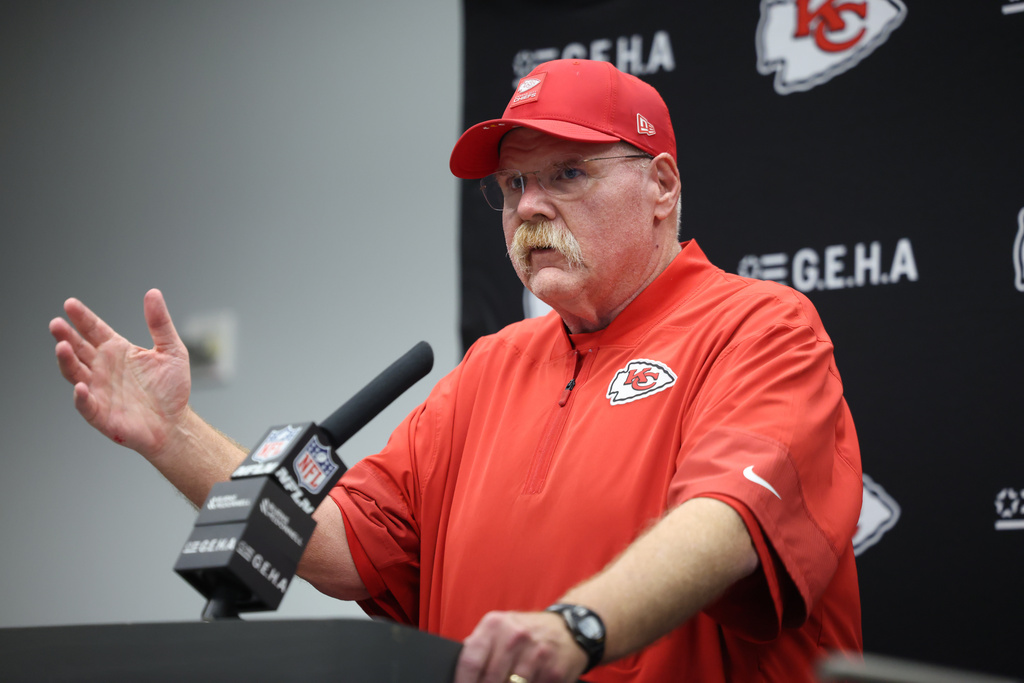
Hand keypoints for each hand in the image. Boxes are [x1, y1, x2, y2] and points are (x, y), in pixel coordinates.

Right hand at [50, 289, 191, 460]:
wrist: (174, 423)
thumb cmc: (171, 389)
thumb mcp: (172, 350)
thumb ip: (160, 323)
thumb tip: (153, 293)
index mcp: (117, 350)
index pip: (94, 330)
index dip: (82, 318)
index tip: (70, 304)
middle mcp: (102, 368)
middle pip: (78, 348)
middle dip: (66, 336)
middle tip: (56, 323)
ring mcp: (98, 390)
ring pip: (75, 372)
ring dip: (66, 361)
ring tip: (62, 346)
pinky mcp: (100, 413)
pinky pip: (85, 404)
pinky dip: (80, 396)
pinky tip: (81, 386)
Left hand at [454, 610, 587, 682]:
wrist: (569, 628)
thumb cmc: (527, 631)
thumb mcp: (500, 627)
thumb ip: (479, 645)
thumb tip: (459, 670)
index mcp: (495, 625)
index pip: (471, 661)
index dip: (463, 682)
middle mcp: (516, 636)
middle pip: (489, 680)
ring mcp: (537, 654)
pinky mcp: (554, 672)